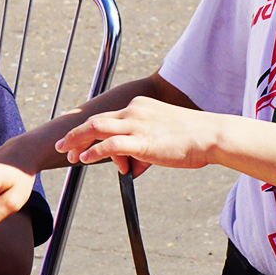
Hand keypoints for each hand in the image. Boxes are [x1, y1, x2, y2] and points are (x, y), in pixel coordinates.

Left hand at [56, 95, 229, 173]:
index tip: (77, 139)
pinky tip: (85, 159)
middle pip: (95, 120)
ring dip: (78, 141)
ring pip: (96, 128)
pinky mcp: (142, 140)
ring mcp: (137, 124)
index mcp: (139, 107)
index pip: (108, 117)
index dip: (88, 129)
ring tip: (68, 154)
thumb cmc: (193, 139)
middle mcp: (134, 111)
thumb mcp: (162, 139)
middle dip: (75, 134)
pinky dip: (94, 151)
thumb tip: (130, 167)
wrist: (212, 135)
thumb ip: (142, 150)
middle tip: (63, 147)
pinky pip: (110, 144)